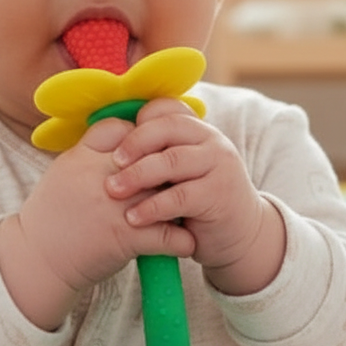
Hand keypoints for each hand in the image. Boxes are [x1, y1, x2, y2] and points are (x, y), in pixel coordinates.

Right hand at [0, 116, 194, 329]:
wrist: (35, 259)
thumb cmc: (52, 217)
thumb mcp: (64, 171)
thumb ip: (92, 153)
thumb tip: (125, 137)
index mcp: (83, 156)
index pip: (125, 130)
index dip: (142, 140)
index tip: (149, 154)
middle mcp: (101, 176)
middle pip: (152, 159)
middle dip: (168, 170)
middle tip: (179, 182)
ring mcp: (115, 205)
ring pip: (167, 193)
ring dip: (182, 204)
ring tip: (189, 211)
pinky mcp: (125, 237)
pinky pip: (168, 235)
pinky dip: (182, 240)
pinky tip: (184, 243)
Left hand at [104, 99, 285, 295]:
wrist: (239, 235)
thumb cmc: (196, 202)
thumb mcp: (178, 173)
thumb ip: (157, 155)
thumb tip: (107, 144)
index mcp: (197, 130)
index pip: (165, 110)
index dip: (137, 124)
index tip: (114, 145)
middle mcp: (212, 141)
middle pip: (167, 129)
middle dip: (134, 144)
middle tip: (110, 163)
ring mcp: (219, 165)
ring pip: (172, 161)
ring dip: (138, 176)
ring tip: (113, 190)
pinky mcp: (219, 194)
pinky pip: (180, 196)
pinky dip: (152, 207)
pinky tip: (133, 218)